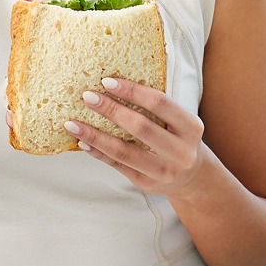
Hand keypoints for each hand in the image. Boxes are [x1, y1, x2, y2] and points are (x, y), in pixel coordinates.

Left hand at [66, 77, 206, 196]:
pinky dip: (98, 152)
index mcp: (190, 127)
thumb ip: (156, 107)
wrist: (192, 177)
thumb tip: (110, 85)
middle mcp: (180, 151)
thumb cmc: (178, 139)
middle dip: (111, 110)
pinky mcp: (147, 184)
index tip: (107, 81)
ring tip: (72, 124)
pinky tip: (83, 142)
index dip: (133, 91)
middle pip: (140, 127)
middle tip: (87, 97)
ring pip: (124, 151)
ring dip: (95, 136)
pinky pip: (117, 165)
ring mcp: (163, 171)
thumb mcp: (179, 121)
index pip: (159, 103)